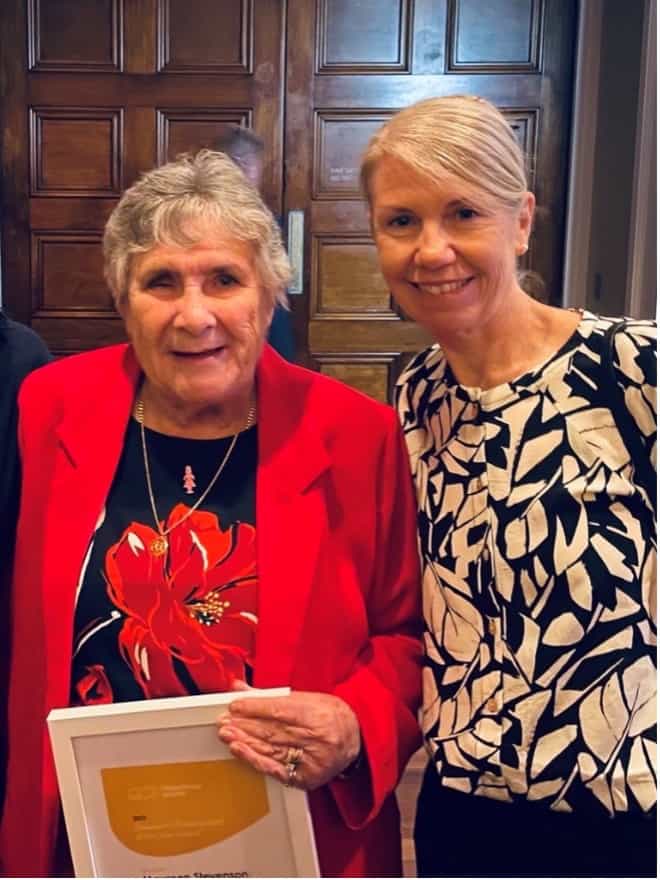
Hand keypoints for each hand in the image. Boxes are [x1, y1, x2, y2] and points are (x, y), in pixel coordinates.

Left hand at [217, 691, 360, 790]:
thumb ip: (271, 696)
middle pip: (272, 731)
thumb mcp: (306, 697)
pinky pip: (276, 769)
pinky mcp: (307, 777)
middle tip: (223, 721)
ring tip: (226, 734)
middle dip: (244, 725)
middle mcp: (316, 738)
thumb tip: (241, 688)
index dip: (254, 708)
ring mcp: (312, 760)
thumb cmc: (330, 715)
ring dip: (244, 742)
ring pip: (271, 749)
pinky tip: (240, 751)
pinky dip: (255, 760)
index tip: (235, 705)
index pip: (280, 710)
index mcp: (318, 713)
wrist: (356, 739)